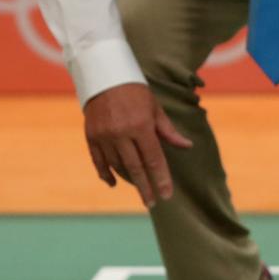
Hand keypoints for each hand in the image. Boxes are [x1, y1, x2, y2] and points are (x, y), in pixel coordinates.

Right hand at [82, 83, 192, 208]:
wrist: (104, 76)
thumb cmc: (135, 92)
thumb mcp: (155, 108)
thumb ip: (169, 131)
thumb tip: (187, 146)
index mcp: (141, 126)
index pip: (154, 159)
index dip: (161, 179)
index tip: (167, 195)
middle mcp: (121, 133)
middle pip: (135, 168)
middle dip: (145, 188)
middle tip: (153, 203)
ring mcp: (104, 136)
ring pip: (117, 165)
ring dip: (129, 180)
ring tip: (141, 188)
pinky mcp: (91, 136)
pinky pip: (98, 161)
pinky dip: (105, 174)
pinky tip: (114, 183)